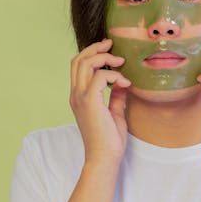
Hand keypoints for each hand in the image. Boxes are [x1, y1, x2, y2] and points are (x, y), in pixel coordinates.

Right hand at [70, 38, 130, 163]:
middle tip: (111, 44)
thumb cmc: (109, 140)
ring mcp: (80, 98)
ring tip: (121, 62)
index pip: (78, 66)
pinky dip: (113, 75)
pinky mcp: (89, 102)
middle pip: (78, 60)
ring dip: (104, 58)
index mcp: (78, 96)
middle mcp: (76, 94)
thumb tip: (121, 83)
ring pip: (85, 64)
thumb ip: (115, 97)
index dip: (91, 53)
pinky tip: (125, 83)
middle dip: (95, 48)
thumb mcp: (114, 113)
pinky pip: (99, 77)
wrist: (104, 157)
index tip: (109, 49)